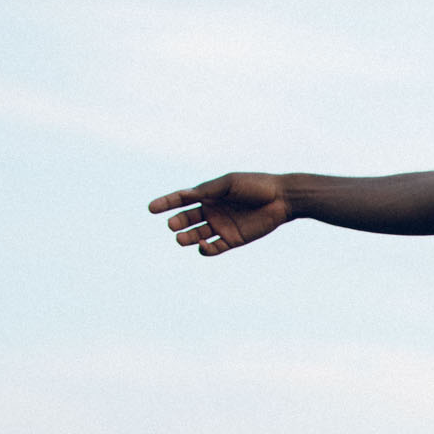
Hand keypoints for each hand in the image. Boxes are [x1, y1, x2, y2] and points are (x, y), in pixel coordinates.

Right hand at [148, 173, 289, 254]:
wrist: (282, 199)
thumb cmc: (256, 186)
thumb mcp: (229, 183)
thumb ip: (208, 190)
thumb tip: (186, 195)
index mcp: (209, 195)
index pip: (182, 199)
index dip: (165, 203)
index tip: (151, 208)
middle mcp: (212, 211)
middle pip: (187, 219)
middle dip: (177, 222)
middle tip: (172, 225)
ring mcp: (222, 226)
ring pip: (197, 235)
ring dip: (187, 238)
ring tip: (180, 238)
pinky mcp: (233, 240)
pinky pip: (214, 248)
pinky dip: (205, 249)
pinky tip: (202, 246)